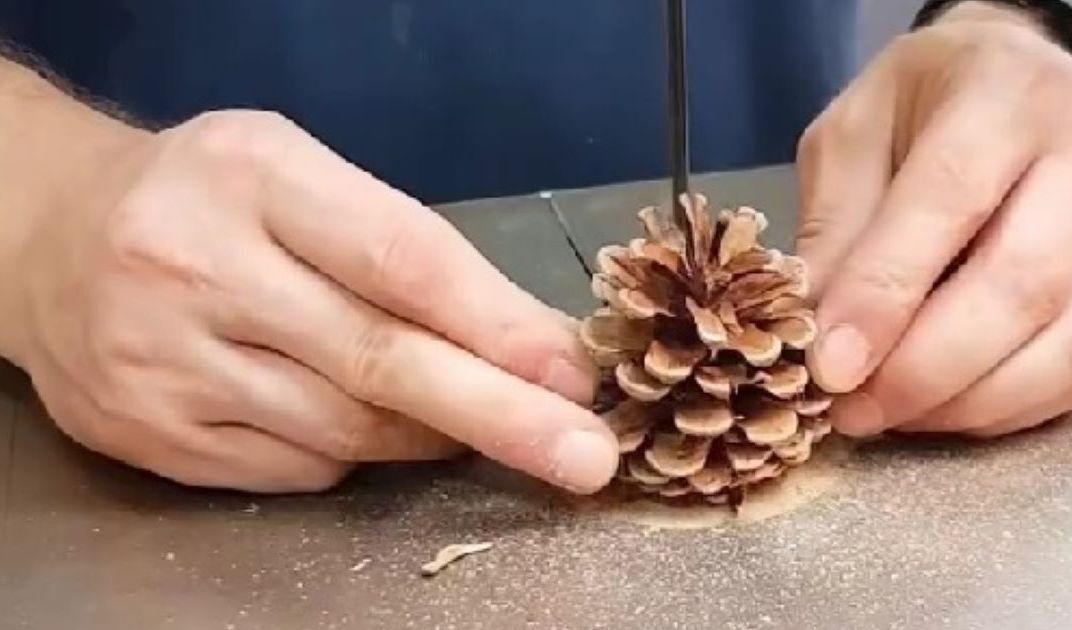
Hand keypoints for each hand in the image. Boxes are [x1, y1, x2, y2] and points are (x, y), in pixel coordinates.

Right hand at [7, 110, 617, 492]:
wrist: (49, 239)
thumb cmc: (209, 197)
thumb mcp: (301, 178)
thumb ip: (408, 249)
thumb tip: (531, 344)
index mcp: (254, 177)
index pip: (397, 257)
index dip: (493, 323)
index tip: (570, 370)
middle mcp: (197, 269)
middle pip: (376, 361)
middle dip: (497, 414)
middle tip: (585, 456)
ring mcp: (164, 364)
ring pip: (344, 431)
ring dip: (433, 434)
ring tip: (475, 417)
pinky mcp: (149, 437)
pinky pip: (296, 470)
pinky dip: (355, 457)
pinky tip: (367, 425)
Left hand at [795, 2, 1071, 437]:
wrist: (1014, 81)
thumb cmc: (920, 106)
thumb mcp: (850, 136)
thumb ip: (835, 226)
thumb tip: (820, 334)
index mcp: (1005, 98)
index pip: (949, 204)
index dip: (885, 295)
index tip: (830, 366)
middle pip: (1021, 288)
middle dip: (924, 369)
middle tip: (851, 409)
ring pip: (1069, 345)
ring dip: (969, 403)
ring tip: (889, 417)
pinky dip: (1008, 409)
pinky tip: (944, 411)